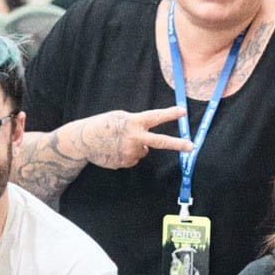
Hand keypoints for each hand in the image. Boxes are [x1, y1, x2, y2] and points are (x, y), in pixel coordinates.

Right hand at [70, 107, 191, 169]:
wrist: (83, 141)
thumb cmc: (103, 125)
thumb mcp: (120, 118)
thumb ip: (137, 127)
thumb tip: (147, 146)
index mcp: (133, 122)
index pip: (155, 117)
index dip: (170, 114)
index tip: (183, 111)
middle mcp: (134, 138)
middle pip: (160, 141)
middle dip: (177, 144)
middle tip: (192, 146)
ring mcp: (130, 152)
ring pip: (143, 151)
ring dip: (135, 147)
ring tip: (118, 142)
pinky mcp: (125, 163)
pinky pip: (133, 159)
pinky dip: (127, 155)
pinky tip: (114, 150)